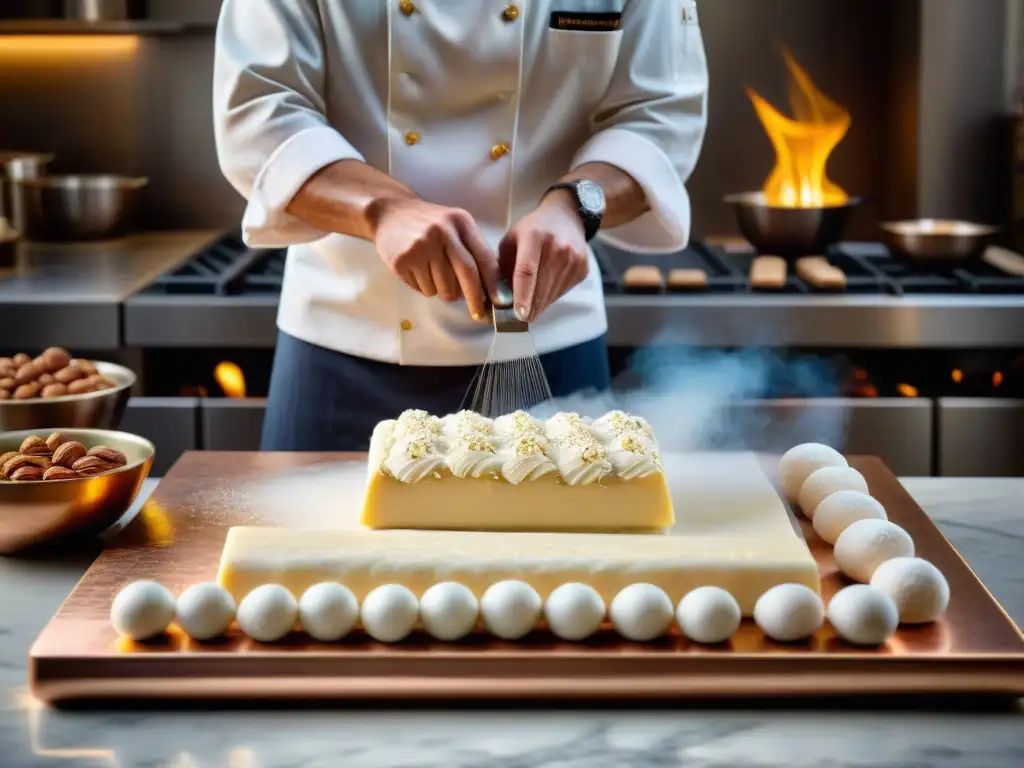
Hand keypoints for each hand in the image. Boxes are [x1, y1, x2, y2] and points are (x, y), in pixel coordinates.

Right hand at [372, 197, 498, 319]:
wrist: (390, 213)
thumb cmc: (429, 224)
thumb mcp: (454, 226)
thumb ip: (472, 250)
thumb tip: (489, 288)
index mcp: (460, 222)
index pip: (483, 257)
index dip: (493, 283)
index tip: (500, 302)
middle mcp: (442, 231)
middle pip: (466, 274)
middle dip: (475, 299)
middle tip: (477, 313)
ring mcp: (421, 246)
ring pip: (444, 288)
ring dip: (444, 291)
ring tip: (434, 274)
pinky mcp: (403, 261)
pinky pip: (424, 289)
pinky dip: (426, 288)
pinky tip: (419, 271)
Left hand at [500, 191, 588, 321]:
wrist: (567, 218)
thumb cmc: (532, 230)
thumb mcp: (511, 239)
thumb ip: (503, 266)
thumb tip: (497, 299)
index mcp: (535, 236)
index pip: (527, 271)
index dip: (522, 295)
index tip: (518, 315)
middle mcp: (558, 247)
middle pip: (541, 288)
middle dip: (528, 308)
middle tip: (517, 320)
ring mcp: (574, 259)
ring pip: (552, 295)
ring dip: (538, 304)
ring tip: (530, 303)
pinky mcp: (582, 269)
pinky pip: (562, 292)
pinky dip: (549, 297)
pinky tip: (544, 288)